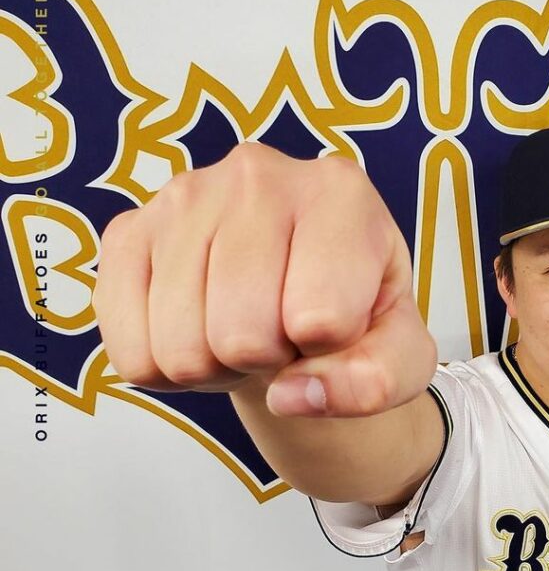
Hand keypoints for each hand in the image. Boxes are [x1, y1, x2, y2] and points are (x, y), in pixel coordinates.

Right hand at [92, 141, 436, 417]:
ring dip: (217, 366)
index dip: (329, 348)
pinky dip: (167, 368)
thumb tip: (290, 395)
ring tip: (245, 327)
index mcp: (341, 192)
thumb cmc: (356, 311)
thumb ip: (376, 381)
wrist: (296, 290)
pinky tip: (200, 327)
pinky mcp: (127, 232)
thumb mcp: (400, 352)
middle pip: (243, 336)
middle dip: (268, 359)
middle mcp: (257, 175)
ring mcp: (183, 197)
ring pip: (182, 349)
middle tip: (285, 333)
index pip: (322, 317)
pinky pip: (130, 349)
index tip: (336, 322)